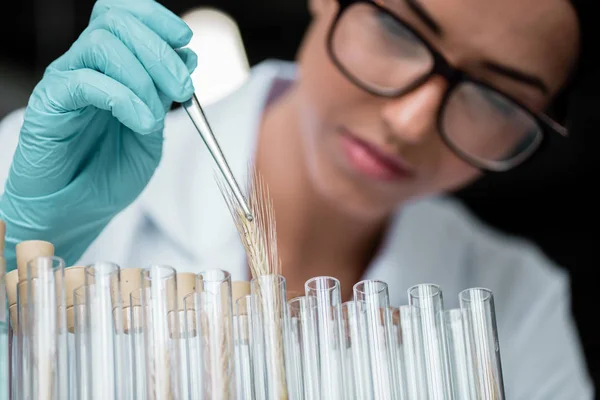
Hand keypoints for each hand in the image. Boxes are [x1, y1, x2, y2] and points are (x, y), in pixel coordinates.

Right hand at [0, 0, 196, 266]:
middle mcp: (85, 66)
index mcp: (109, 68)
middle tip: (183, 89)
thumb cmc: (110, 174)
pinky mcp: (49, 105)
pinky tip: (140, 123)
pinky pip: (84, 82)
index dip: (157, 19)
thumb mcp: (152, 133)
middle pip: (116, 22)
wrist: (77, 212)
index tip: (187, 42)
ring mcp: (65, 82)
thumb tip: (188, 55)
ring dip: (143, 77)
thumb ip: (166, 96)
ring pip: (102, 43)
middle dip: (160, 51)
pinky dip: (123, 98)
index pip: (124, 14)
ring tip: (156, 115)